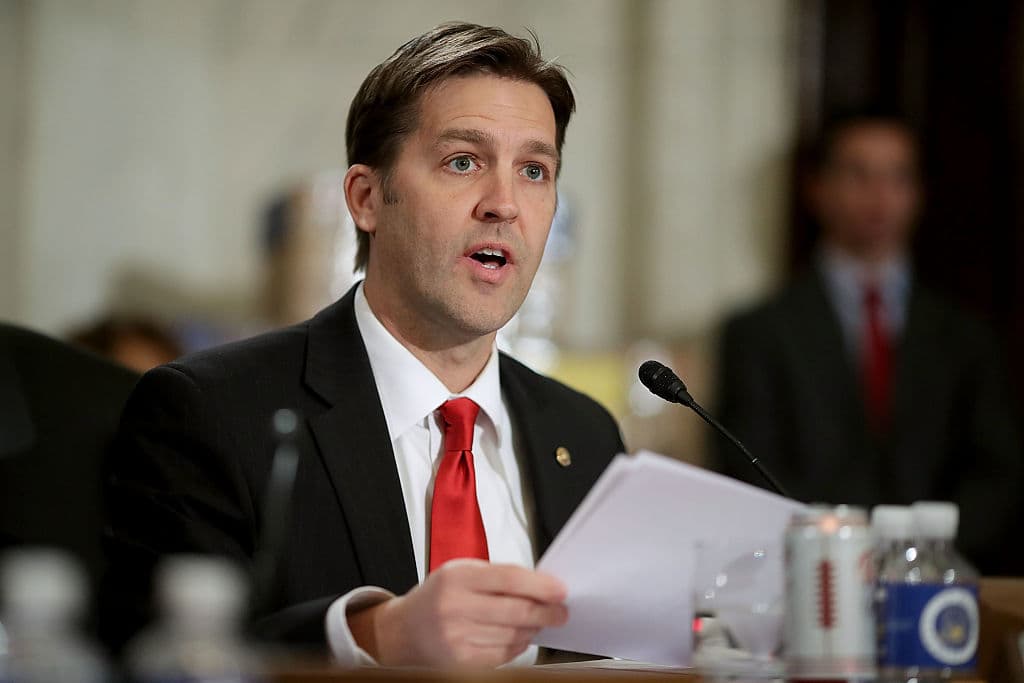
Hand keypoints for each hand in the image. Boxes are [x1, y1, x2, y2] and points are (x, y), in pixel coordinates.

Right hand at [347, 560, 567, 667]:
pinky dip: (518, 645)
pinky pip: (504, 655)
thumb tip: (541, 585)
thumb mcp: (461, 572)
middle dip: (546, 612)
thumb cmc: (439, 597)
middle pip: (516, 611)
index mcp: (456, 577)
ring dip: (533, 629)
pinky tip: (519, 636)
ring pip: (513, 635)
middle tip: (561, 612)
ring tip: (537, 621)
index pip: (509, 579)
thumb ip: (498, 576)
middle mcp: (455, 608)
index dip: (540, 585)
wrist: (404, 632)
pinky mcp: (462, 663)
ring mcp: (457, 638)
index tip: (560, 590)